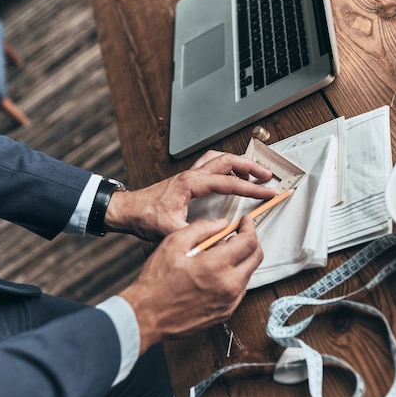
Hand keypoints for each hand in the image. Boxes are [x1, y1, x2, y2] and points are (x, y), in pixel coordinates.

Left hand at [104, 151, 275, 240]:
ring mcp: (189, 174)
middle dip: (252, 167)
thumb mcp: (171, 231)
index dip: (251, 189)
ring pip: (220, 159)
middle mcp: (192, 174)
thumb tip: (219, 237)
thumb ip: (196, 234)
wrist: (127, 210)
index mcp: (191, 183)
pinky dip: (227, 167)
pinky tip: (232, 177)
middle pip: (229, 161)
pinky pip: (212, 165)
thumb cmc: (144, 216)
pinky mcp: (187, 179)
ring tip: (255, 173)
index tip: (267, 192)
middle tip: (269, 176)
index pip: (229, 183)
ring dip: (239, 163)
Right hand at [119, 215, 262, 353]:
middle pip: (256, 257)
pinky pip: (240, 289)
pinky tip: (216, 272)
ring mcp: (229, 301)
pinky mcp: (226, 312)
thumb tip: (221, 224)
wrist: (147, 316)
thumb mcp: (174, 244)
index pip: (249, 242)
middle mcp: (228, 285)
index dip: (250, 227)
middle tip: (238, 234)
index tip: (245, 222)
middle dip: (251, 241)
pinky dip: (234, 276)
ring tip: (220, 254)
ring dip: (242, 259)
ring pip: (249, 273)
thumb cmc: (156, 282)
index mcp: (217, 266)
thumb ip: (201, 229)